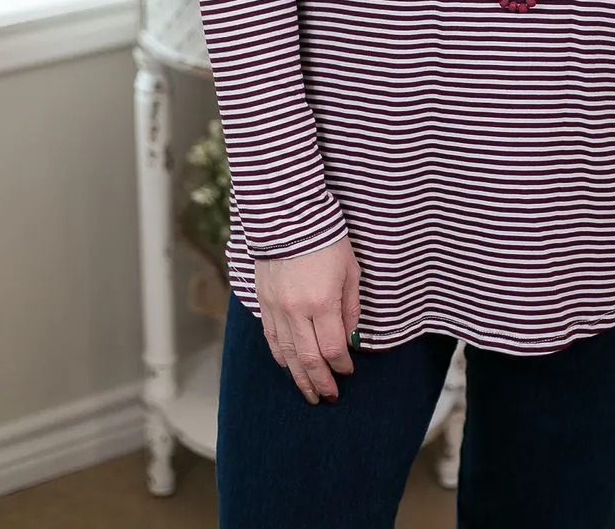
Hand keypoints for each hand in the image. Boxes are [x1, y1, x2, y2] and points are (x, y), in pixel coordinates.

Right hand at [254, 236, 361, 403]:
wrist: (288, 215)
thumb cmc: (326, 238)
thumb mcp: (350, 269)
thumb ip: (350, 306)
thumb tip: (350, 336)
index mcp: (322, 302)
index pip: (333, 348)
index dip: (342, 365)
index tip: (348, 371)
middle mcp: (296, 311)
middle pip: (309, 358)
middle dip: (321, 382)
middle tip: (329, 397)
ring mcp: (276, 308)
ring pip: (287, 354)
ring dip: (299, 377)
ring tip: (309, 394)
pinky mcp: (263, 302)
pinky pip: (271, 337)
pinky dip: (280, 356)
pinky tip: (288, 367)